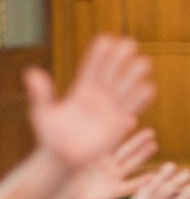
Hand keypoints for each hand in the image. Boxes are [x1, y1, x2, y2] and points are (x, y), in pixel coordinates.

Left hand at [25, 34, 154, 169]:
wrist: (63, 160)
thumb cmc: (50, 137)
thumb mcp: (42, 113)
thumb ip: (40, 94)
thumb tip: (31, 73)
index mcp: (80, 91)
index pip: (92, 68)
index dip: (99, 55)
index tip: (107, 39)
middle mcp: (98, 97)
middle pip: (112, 74)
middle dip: (121, 59)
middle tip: (130, 42)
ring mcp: (109, 109)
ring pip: (125, 89)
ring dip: (134, 75)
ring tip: (143, 61)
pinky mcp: (118, 124)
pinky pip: (132, 108)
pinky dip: (140, 99)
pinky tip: (149, 88)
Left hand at [63, 128, 158, 198]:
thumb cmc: (58, 177)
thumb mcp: (67, 153)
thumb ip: (73, 138)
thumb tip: (68, 120)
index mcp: (95, 155)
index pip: (112, 139)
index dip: (122, 129)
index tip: (132, 119)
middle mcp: (106, 165)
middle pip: (127, 151)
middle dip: (138, 142)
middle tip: (150, 133)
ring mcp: (111, 178)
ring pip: (132, 165)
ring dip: (143, 156)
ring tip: (154, 146)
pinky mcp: (113, 192)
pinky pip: (131, 186)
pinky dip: (142, 181)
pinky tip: (154, 176)